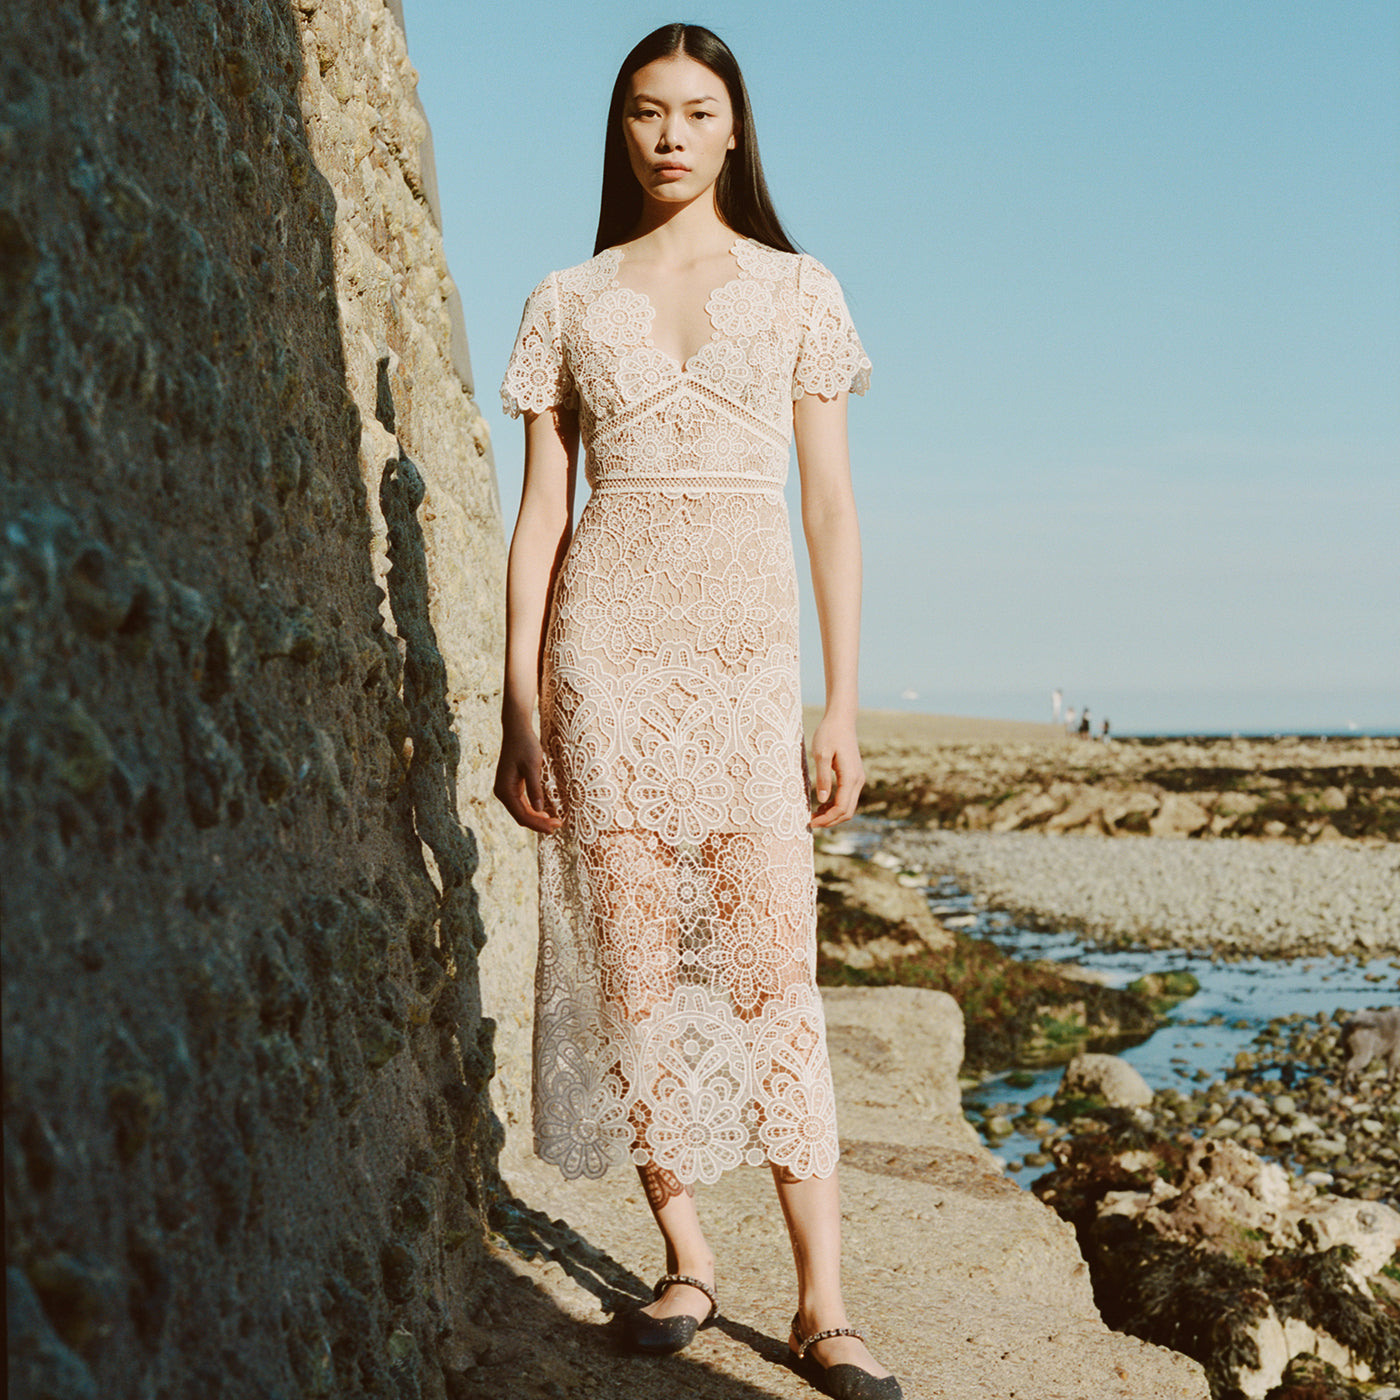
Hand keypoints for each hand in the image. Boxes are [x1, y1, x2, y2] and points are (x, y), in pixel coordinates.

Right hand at [493, 719, 562, 834]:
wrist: (517, 730)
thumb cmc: (525, 745)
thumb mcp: (532, 766)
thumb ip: (535, 788)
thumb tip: (539, 809)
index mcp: (504, 790)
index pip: (522, 815)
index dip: (539, 824)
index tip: (555, 827)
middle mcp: (502, 793)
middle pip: (521, 816)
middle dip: (539, 823)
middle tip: (558, 825)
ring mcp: (506, 790)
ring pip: (522, 812)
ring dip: (537, 818)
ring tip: (555, 822)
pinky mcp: (511, 786)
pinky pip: (522, 804)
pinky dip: (533, 810)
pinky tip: (545, 812)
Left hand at [808, 715, 863, 828]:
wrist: (841, 720)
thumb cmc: (829, 734)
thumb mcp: (822, 755)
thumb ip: (822, 778)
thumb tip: (821, 800)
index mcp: (851, 777)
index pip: (841, 807)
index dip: (826, 819)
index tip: (810, 822)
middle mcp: (858, 780)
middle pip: (847, 812)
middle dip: (830, 821)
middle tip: (810, 822)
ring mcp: (857, 779)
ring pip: (848, 806)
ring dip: (832, 814)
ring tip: (813, 815)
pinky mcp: (854, 776)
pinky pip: (847, 797)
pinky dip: (835, 806)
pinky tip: (821, 805)